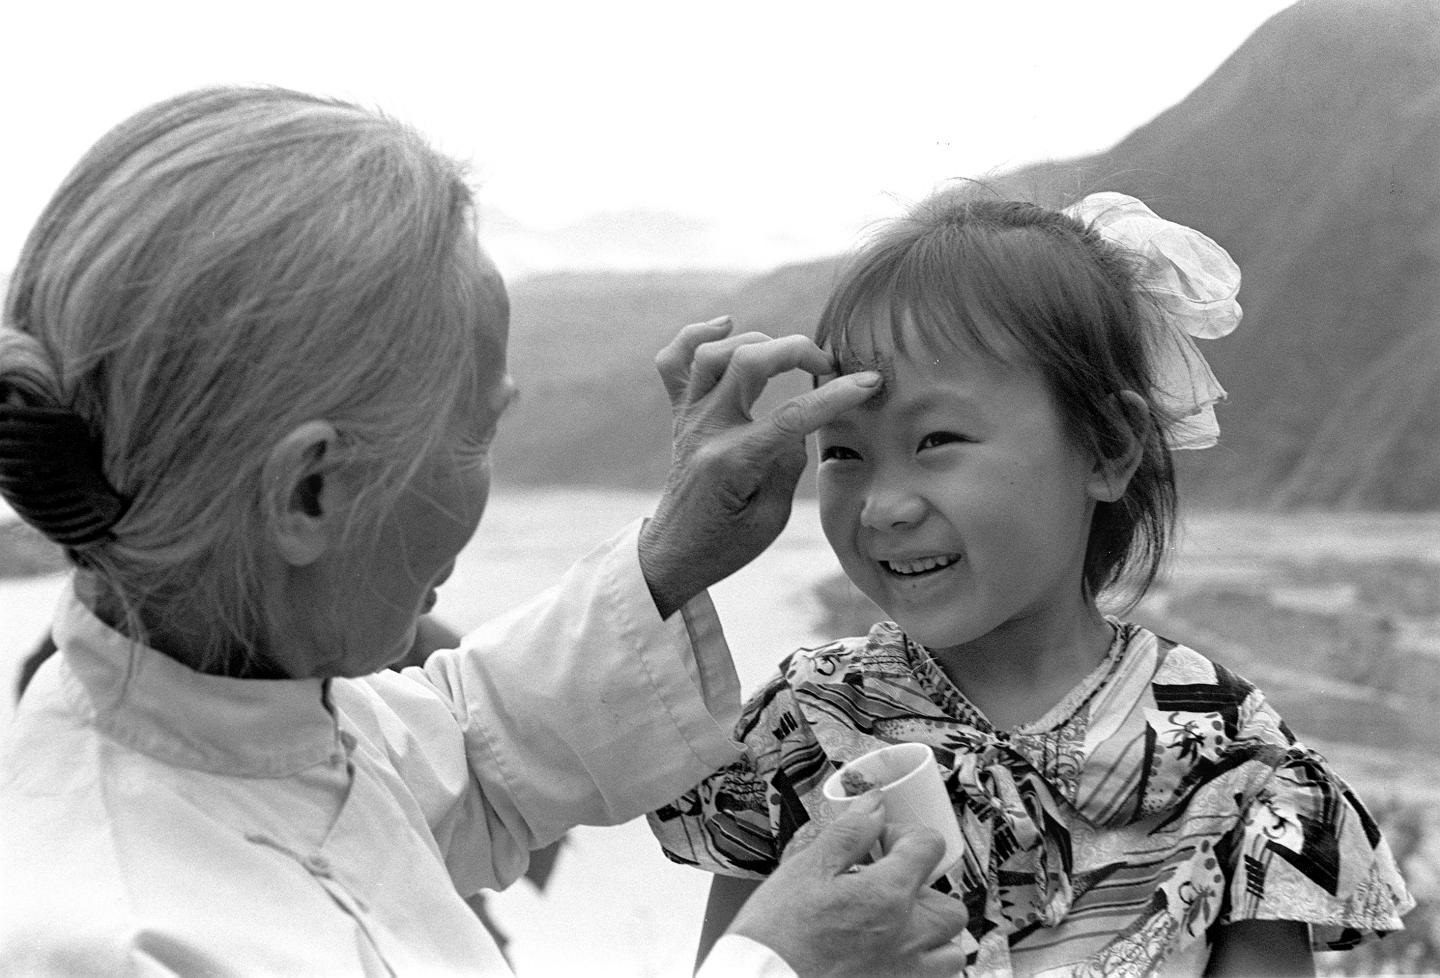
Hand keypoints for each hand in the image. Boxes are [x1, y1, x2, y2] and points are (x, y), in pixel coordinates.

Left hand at [639, 316, 880, 617]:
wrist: (673, 554)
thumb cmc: (726, 544)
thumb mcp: (771, 518)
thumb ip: (788, 464)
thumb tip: (799, 423)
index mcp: (733, 463)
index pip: (791, 415)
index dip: (835, 396)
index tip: (869, 383)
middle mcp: (705, 431)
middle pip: (746, 362)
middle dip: (795, 350)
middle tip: (827, 364)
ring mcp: (688, 419)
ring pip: (710, 353)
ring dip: (754, 341)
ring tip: (785, 354)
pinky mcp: (680, 415)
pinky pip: (673, 361)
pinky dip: (697, 336)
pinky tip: (726, 327)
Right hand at [729, 794, 968, 977]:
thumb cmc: (777, 934)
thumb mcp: (806, 868)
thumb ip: (849, 833)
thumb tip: (874, 805)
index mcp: (888, 895)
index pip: (929, 846)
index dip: (904, 834)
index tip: (881, 841)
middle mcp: (907, 937)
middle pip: (950, 905)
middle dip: (927, 889)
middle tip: (891, 886)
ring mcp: (904, 972)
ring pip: (950, 951)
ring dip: (934, 934)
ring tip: (899, 925)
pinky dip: (922, 965)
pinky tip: (890, 954)